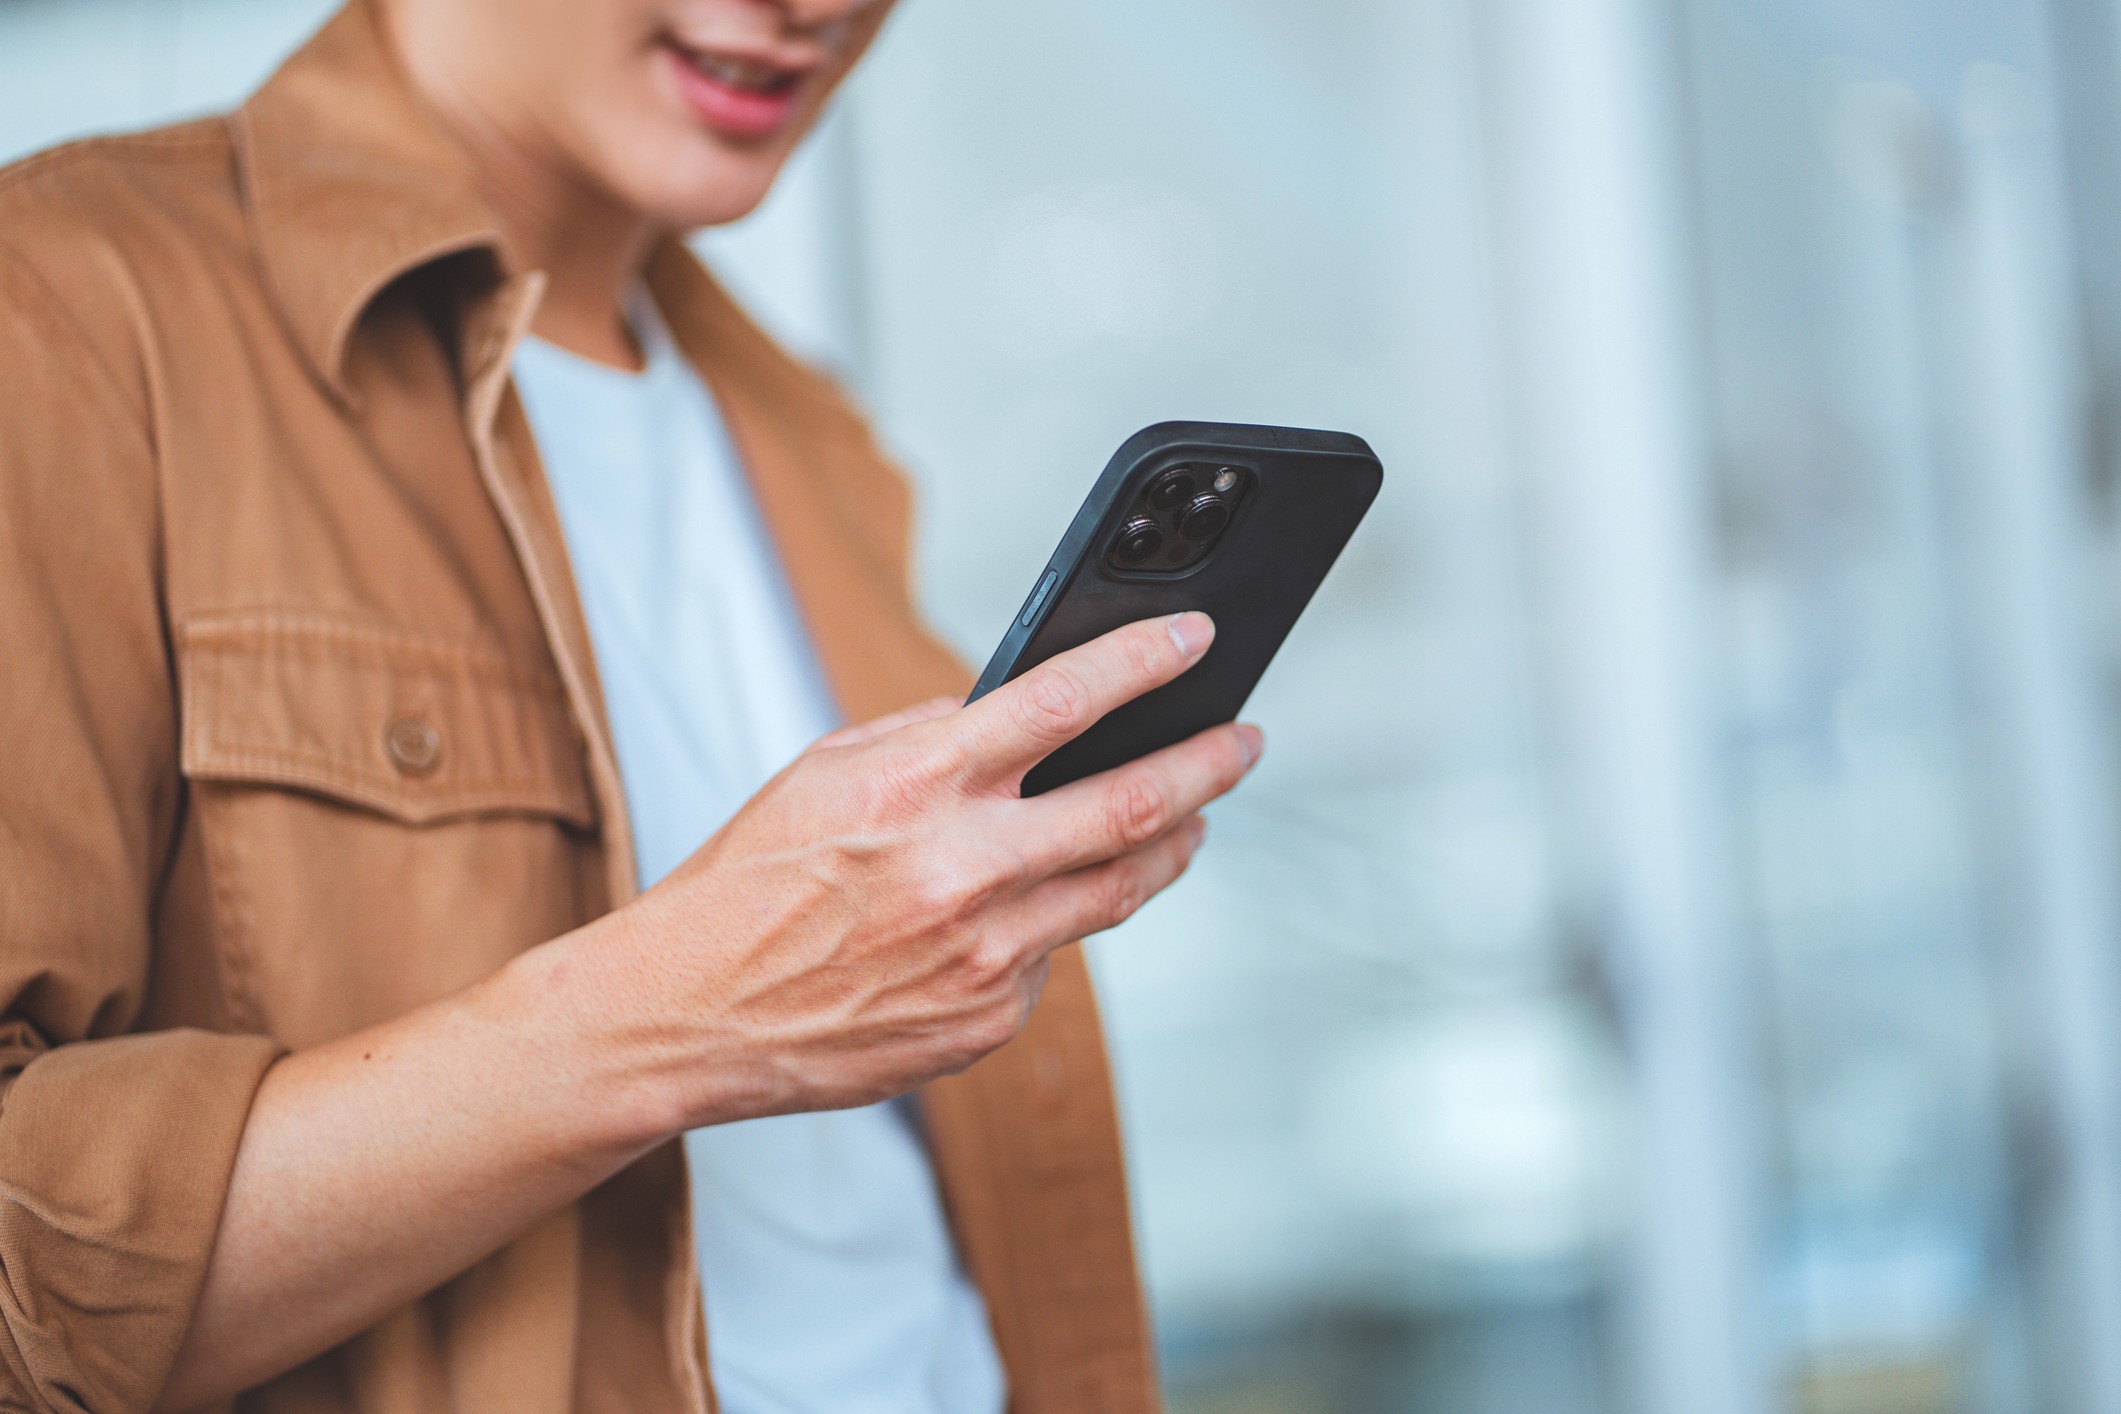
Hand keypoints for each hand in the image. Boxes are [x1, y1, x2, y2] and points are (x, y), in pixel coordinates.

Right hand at [585, 611, 1261, 1127]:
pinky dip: (1052, 923)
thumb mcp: (822, 770)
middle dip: (1210, 762)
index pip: (1062, 702)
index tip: (1195, 639)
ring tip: (1193, 818)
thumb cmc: (749, 882)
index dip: (1143, 663)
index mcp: (918, 785)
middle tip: (1245, 739)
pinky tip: (1027, 912)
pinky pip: (1053, 957)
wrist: (687, 1013)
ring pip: (1121, 887)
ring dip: (1173, 844)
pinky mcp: (989, 1019)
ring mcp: (986, 953)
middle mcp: (964, 867)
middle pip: (1135, 803)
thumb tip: (1010, 711)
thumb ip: (926, 733)